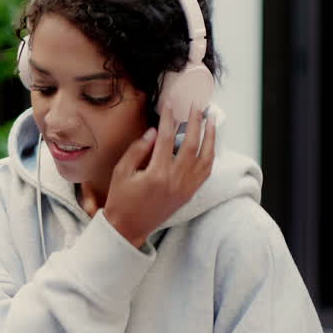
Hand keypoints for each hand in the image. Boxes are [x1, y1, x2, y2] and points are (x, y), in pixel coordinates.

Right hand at [103, 103, 216, 247]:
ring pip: (205, 157)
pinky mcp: (189, 194)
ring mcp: (185, 188)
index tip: (171, 103)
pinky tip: (210, 144)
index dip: (169, 118)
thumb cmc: (121, 200)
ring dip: (210, 136)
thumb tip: (153, 131)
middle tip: (197, 105)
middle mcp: (175, 180)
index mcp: (156, 174)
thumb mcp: (121, 172)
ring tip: (211, 120)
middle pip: (191, 143)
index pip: (166, 138)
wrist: (128, 228)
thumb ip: (137, 150)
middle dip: (195, 121)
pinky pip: (205, 172)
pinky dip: (210, 156)